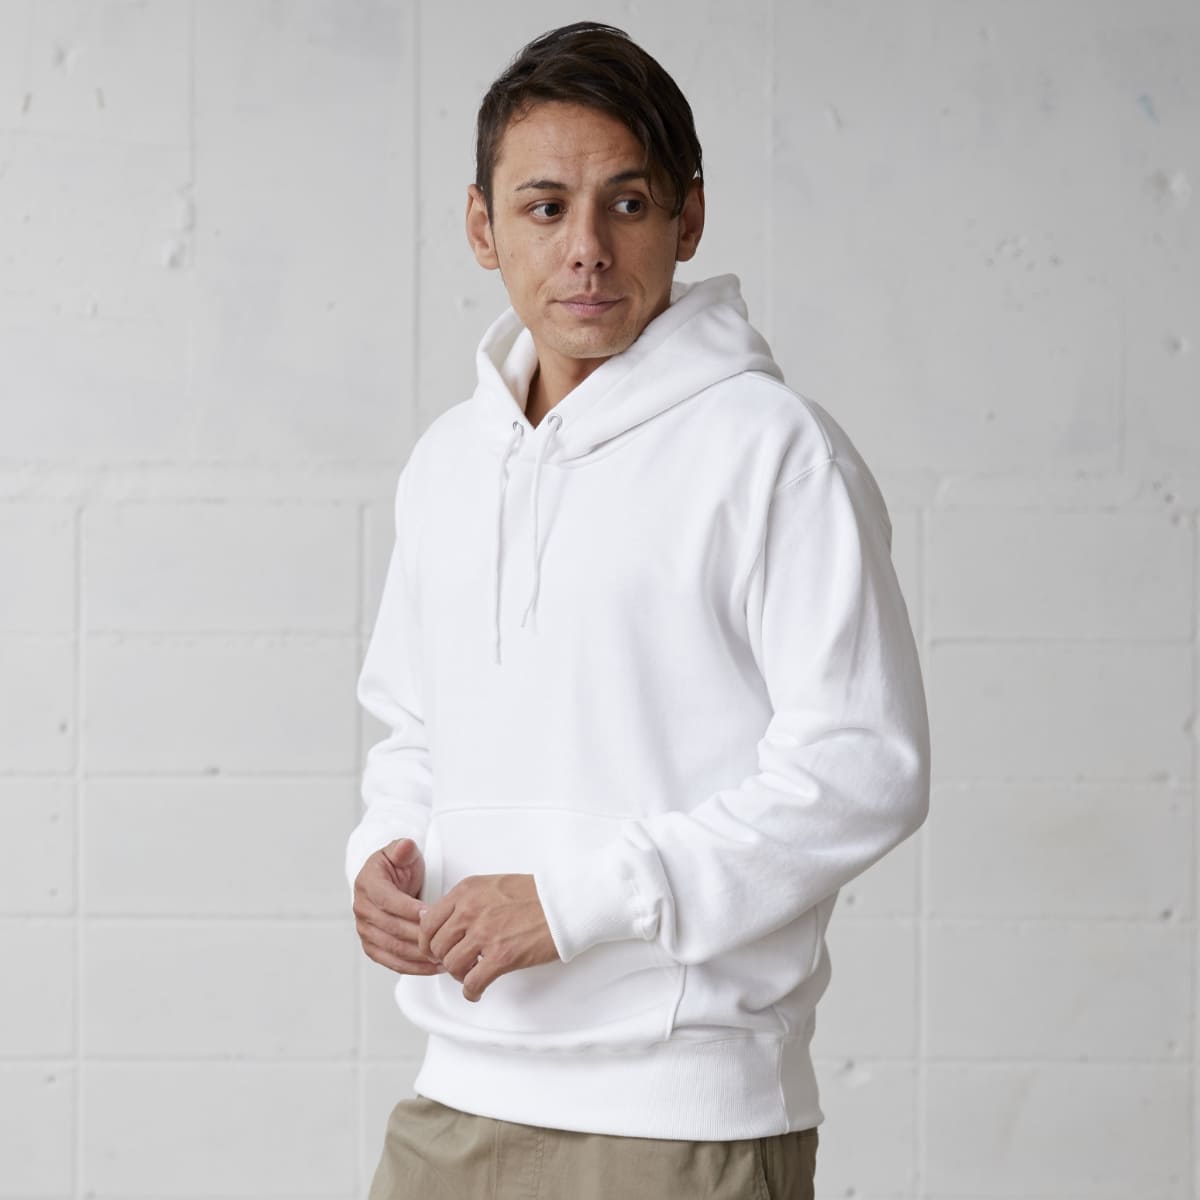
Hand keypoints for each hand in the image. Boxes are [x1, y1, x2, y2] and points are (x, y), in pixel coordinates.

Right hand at [353, 838, 445, 976]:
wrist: (388, 882)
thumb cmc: (398, 867)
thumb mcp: (402, 852)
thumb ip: (403, 849)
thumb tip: (405, 845)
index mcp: (367, 884)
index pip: (388, 900)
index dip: (409, 909)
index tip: (431, 914)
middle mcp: (362, 909)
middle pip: (392, 928)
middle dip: (419, 936)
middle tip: (444, 939)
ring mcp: (365, 931)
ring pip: (393, 948)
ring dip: (419, 956)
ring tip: (444, 956)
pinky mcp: (372, 947)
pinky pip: (392, 962)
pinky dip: (413, 967)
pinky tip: (433, 967)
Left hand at [417, 873, 559, 1002]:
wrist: (565, 903)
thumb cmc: (535, 894)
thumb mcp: (492, 884)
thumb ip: (466, 900)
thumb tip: (443, 921)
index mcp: (466, 891)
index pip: (428, 922)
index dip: (428, 941)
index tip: (435, 950)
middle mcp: (470, 910)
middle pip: (437, 946)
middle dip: (444, 959)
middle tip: (457, 964)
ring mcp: (485, 934)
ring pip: (452, 966)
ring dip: (459, 975)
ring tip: (471, 975)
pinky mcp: (502, 956)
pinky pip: (473, 982)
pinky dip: (471, 992)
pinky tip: (477, 991)